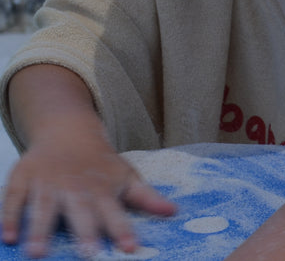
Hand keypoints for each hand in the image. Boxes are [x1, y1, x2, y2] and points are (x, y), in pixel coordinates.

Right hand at [1, 131, 175, 257]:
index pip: (115, 213)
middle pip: (80, 211)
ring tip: (36, 254)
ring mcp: (48, 183)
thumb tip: (173, 211)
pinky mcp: (24, 178)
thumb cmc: (100, 163)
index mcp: (102, 190)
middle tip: (88, 255)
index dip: (123, 230)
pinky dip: (9, 216)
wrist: (68, 130)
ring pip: (43, 207)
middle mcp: (75, 188)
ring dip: (40, 230)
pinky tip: (8, 237)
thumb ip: (146, 197)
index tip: (131, 249)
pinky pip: (14, 198)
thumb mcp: (126, 176)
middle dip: (84, 232)